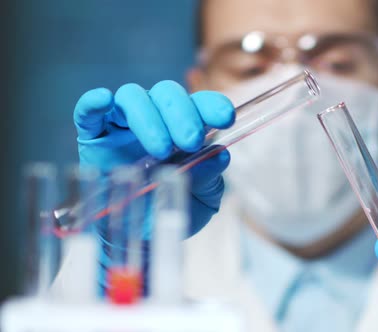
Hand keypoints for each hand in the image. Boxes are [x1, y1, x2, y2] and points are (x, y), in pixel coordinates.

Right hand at [73, 81, 234, 233]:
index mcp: (185, 128)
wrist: (137, 236)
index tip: (225, 118)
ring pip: (132, 97)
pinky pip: (89, 113)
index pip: (199, 104)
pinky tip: (104, 100)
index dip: (212, 105)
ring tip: (161, 149)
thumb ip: (209, 176)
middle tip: (190, 142)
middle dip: (182, 114)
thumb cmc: (171, 207)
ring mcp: (122, 126)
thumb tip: (220, 155)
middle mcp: (155, 119)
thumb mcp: (201, 198)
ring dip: (149, 117)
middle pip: (166, 94)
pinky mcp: (93, 138)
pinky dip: (94, 103)